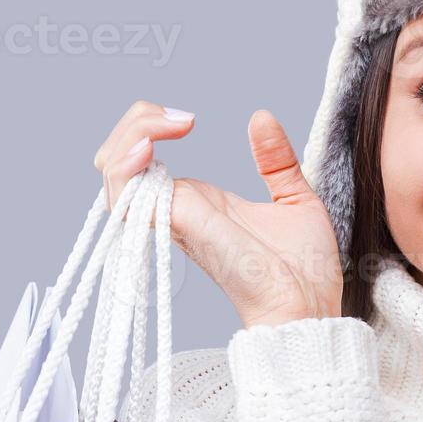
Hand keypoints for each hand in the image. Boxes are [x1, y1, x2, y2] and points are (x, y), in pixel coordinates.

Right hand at [93, 101, 342, 327]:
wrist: (309, 304)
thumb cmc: (303, 272)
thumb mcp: (293, 197)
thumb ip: (275, 160)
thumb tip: (261, 118)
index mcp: (199, 203)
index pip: (143, 160)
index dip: (151, 125)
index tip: (188, 118)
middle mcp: (178, 211)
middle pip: (117, 162)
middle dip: (134, 124)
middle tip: (179, 117)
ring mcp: (176, 219)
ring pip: (113, 176)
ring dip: (127, 139)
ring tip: (164, 123)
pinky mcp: (182, 225)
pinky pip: (129, 197)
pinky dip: (128, 167)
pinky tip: (150, 148)